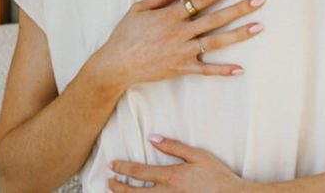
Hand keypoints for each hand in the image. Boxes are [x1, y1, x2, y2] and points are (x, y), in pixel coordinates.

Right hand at [88, 0, 265, 91]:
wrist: (116, 65)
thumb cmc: (125, 34)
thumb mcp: (139, 8)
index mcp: (170, 15)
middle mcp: (180, 33)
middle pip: (216, 18)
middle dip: (240, 8)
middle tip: (260, 0)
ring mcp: (182, 52)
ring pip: (216, 42)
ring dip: (239, 34)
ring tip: (259, 26)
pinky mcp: (181, 69)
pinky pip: (206, 71)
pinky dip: (223, 71)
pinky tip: (240, 69)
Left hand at [108, 135, 247, 191]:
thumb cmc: (216, 175)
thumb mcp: (197, 155)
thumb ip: (173, 146)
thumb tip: (152, 137)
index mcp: (170, 176)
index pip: (139, 171)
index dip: (122, 168)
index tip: (111, 165)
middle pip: (134, 192)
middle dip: (118, 187)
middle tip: (108, 182)